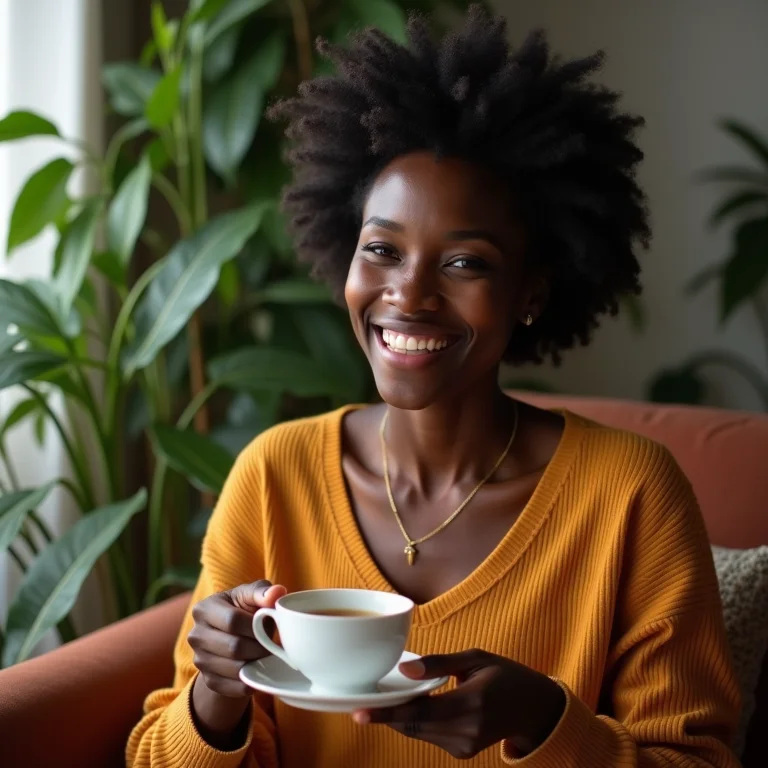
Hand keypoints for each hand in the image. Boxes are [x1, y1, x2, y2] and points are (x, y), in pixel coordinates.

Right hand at [189, 579, 286, 698]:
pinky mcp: (209, 681)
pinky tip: (258, 669)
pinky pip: (236, 688)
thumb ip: (264, 592)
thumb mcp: (252, 596)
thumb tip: (278, 592)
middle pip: (234, 647)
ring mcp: (199, 660)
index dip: (256, 627)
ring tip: (265, 655)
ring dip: (257, 664)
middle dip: (259, 647)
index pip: (232, 621)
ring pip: (236, 669)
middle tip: (272, 646)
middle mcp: (196, 635)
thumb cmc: (245, 610)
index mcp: (204, 609)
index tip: (268, 627)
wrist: (232, 636)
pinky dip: (253, 680)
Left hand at [352, 649, 565, 759]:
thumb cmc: (504, 675)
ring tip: (383, 698)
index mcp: (472, 702)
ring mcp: (465, 746)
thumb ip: (439, 664)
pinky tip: (415, 705)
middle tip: (360, 702)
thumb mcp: (475, 658)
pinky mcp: (462, 753)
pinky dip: (417, 721)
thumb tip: (405, 670)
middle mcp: (468, 729)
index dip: (388, 712)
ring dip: (400, 716)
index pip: (421, 711)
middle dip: (386, 714)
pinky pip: (429, 735)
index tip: (360, 712)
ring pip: (418, 732)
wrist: (533, 708)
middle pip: (414, 726)